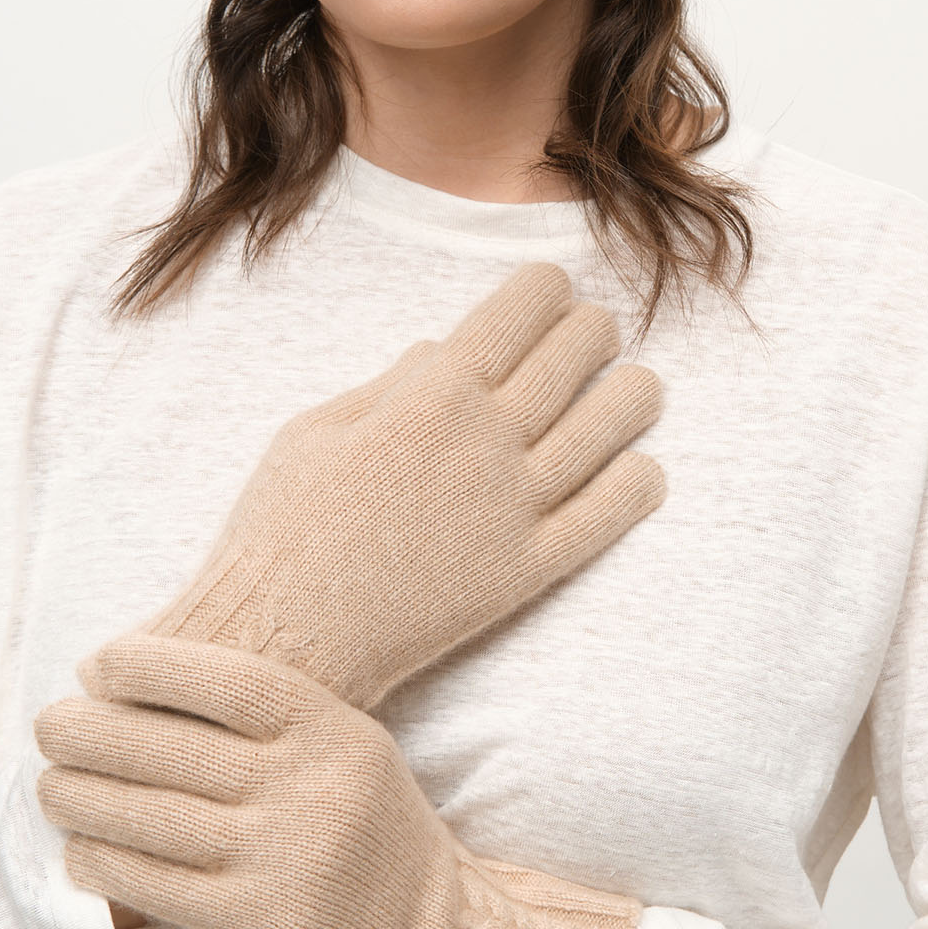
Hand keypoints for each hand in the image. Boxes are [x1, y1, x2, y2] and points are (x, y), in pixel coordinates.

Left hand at [37, 634, 641, 928]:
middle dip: (94, 733)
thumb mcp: (347, 749)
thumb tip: (146, 691)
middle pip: (176, 749)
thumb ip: (270, 724)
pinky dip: (108, 867)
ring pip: (155, 818)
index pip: (230, 682)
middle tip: (48, 725)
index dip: (154, 667)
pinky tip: (80, 852)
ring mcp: (287, 859)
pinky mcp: (264, 924)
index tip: (99, 664)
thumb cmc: (370, 827)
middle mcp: (311, 789)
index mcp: (334, 732)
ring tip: (49, 786)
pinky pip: (161, 887)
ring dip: (84, 800)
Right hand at [130, 259, 665, 709]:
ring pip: (605, 430)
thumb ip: (387, 386)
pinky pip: (603, 519)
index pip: (515, 316)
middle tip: (598, 328)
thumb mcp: (314, 431)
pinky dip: (635, 486)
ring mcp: (512, 509)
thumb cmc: (282, 529)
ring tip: (641, 384)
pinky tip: (645, 467)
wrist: (284, 641)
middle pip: (570, 361)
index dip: (545, 289)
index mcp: (429, 398)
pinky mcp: (525, 572)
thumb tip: (439, 353)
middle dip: (594, 331)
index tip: (553, 286)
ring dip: (633, 396)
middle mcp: (483, 443)